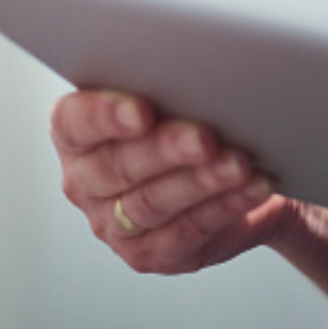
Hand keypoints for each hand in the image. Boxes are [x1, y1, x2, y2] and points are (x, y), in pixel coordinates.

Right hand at [50, 90, 304, 273]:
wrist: (242, 173)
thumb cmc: (197, 121)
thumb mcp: (177, 99)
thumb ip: (170, 86)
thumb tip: (199, 74)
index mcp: (78, 134)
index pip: (75, 122)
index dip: (105, 116)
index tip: (142, 110)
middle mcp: (86, 182)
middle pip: (117, 166)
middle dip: (165, 150)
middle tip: (204, 138)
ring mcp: (112, 225)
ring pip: (153, 203)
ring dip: (201, 182)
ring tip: (238, 164)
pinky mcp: (150, 254)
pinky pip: (188, 231)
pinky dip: (225, 206)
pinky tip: (252, 188)